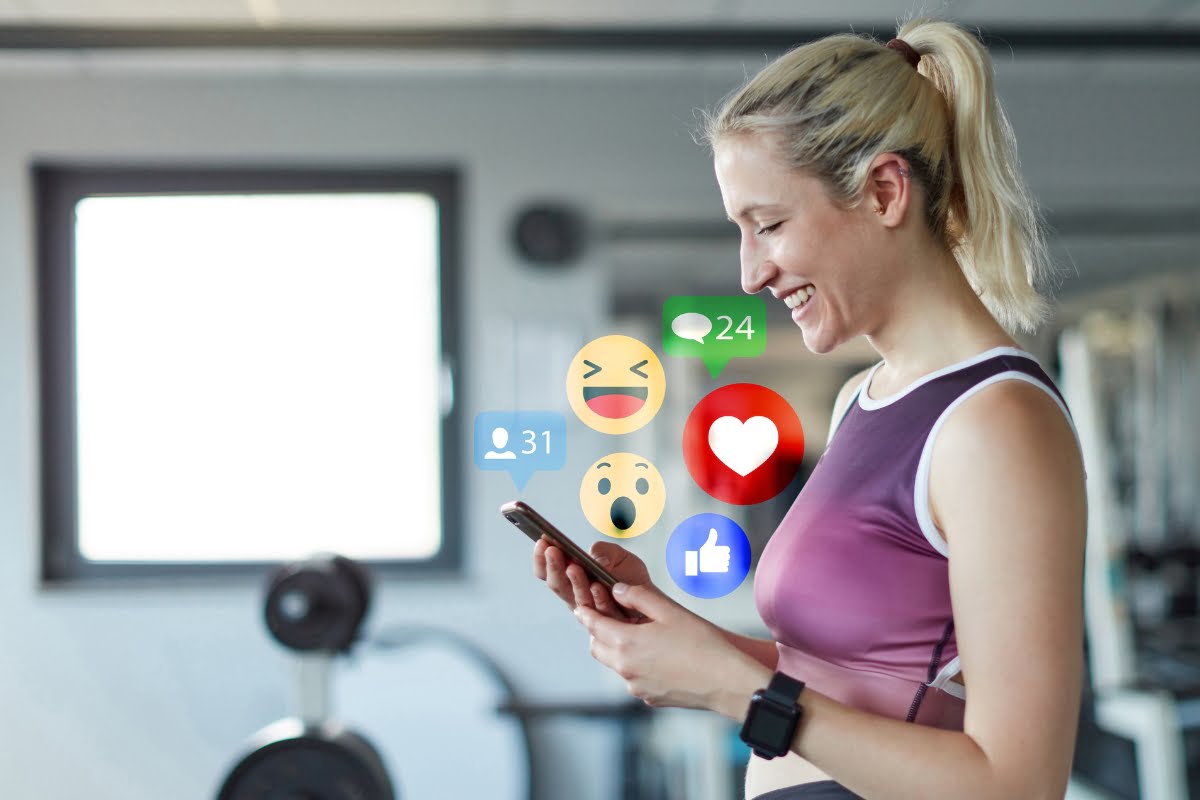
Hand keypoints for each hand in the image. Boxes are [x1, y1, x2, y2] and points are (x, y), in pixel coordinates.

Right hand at [532, 537, 649, 621]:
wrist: (652, 600)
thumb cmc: (630, 579)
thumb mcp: (618, 555)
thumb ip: (604, 551)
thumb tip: (594, 558)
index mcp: (572, 579)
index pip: (547, 571)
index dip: (541, 558)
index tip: (541, 542)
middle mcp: (575, 596)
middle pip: (557, 584)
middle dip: (552, 566)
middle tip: (551, 550)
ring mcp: (589, 611)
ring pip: (575, 598)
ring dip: (573, 581)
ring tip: (572, 566)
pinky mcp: (605, 623)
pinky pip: (599, 611)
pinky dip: (597, 597)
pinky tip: (596, 585)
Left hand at [574, 583, 758, 712]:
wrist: (727, 682)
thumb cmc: (702, 644)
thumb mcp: (669, 611)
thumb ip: (638, 597)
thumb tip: (617, 590)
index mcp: (626, 643)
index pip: (594, 626)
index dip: (586, 613)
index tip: (581, 606)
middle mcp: (626, 668)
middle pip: (598, 648)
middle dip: (598, 632)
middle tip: (607, 617)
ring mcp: (637, 687)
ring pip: (615, 665)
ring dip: (617, 650)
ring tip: (637, 636)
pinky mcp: (650, 698)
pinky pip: (634, 679)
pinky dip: (636, 666)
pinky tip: (658, 656)